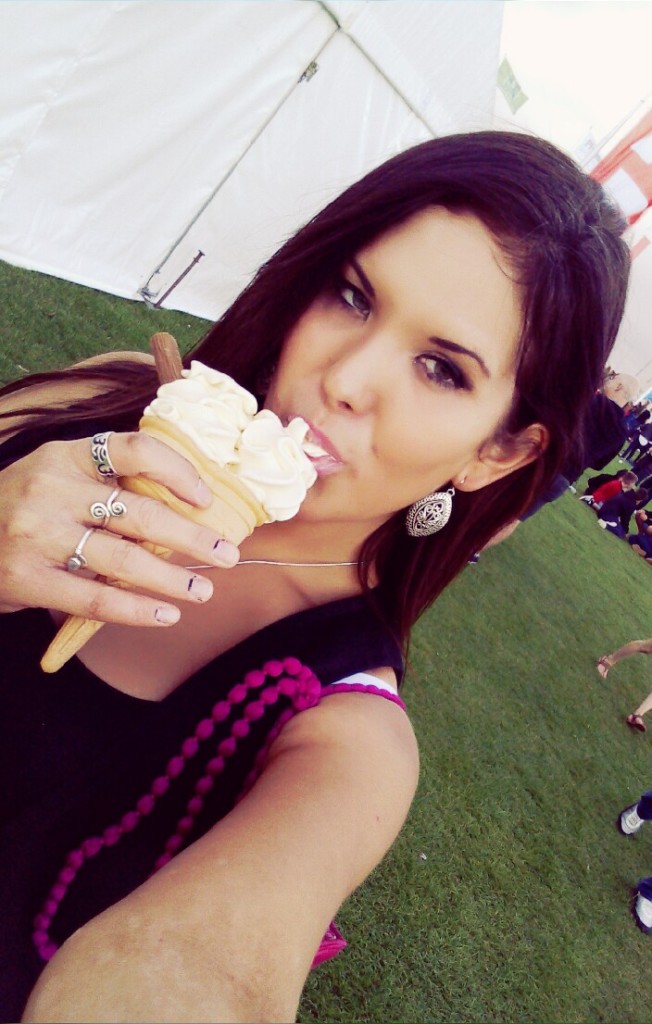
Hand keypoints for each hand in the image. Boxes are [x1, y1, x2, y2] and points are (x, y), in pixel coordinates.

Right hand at [0, 432, 239, 624]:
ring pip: (123, 559)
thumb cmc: (22, 507)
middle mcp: (52, 489)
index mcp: (67, 456)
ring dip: (172, 578)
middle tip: (227, 554)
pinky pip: (95, 597)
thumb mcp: (56, 477)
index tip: (206, 498)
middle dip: (191, 537)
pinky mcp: (27, 578)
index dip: (178, 471)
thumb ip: (105, 485)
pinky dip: (136, 609)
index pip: (135, 450)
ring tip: (203, 590)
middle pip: (139, 513)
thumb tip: (182, 507)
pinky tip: (165, 614)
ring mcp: (37, 535)